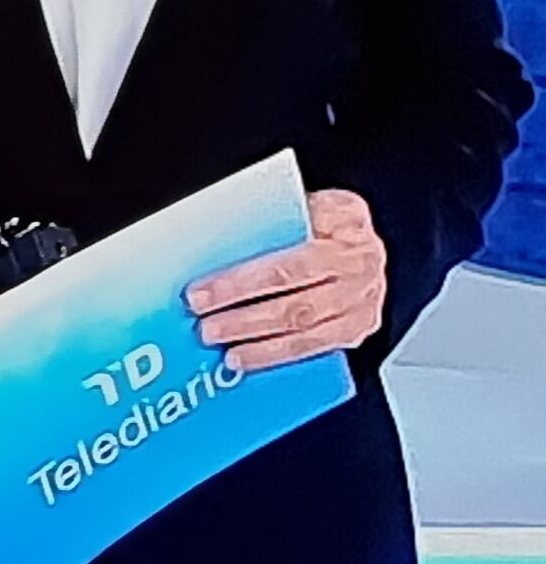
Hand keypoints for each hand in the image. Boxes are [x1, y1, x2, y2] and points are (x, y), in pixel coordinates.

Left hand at [185, 188, 387, 373]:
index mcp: (341, 222)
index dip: (239, 283)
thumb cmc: (318, 218)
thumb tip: (205, 248)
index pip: (284, 261)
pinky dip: (281, 356)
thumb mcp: (298, 203)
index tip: (200, 293)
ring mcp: (363, 298)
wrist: (359, 235)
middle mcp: (358, 262)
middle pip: (294, 302)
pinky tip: (252, 360)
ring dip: (261, 346)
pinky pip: (318, 347)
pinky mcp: (360, 325)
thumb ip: (261, 223)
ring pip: (306, 330)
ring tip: (227, 353)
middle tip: (206, 328)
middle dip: (244, 320)